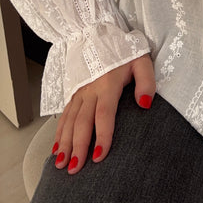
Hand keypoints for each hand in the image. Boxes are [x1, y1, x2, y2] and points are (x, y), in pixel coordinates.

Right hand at [52, 53, 154, 174]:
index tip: (99, 157)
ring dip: (65, 143)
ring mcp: (79, 92)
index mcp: (108, 85)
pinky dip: (58, 133)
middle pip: (82, 123)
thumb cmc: (124, 51)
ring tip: (63, 164)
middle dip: (78, 147)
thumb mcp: (142, 62)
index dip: (102, 137)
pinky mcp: (73, 93)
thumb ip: (146, 82)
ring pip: (70, 121)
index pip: (104, 115)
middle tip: (76, 169)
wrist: (101, 34)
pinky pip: (64, 115)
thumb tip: (145, 104)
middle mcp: (90, 90)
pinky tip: (56, 149)